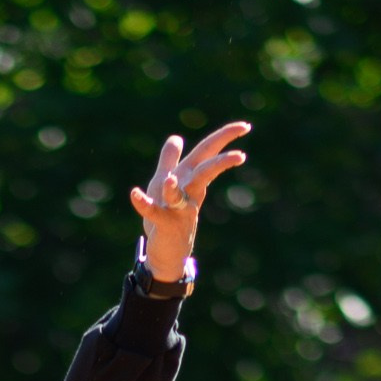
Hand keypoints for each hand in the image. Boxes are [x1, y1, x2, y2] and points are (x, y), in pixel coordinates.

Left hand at [130, 120, 251, 281]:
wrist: (166, 254)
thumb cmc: (167, 214)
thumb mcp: (165, 182)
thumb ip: (170, 160)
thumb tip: (176, 137)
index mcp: (189, 177)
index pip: (209, 152)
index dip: (225, 137)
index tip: (246, 126)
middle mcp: (188, 192)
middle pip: (205, 172)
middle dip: (221, 162)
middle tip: (241, 155)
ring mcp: (177, 210)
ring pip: (179, 197)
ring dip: (173, 189)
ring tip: (169, 181)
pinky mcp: (163, 225)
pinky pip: (153, 212)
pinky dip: (144, 203)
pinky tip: (135, 194)